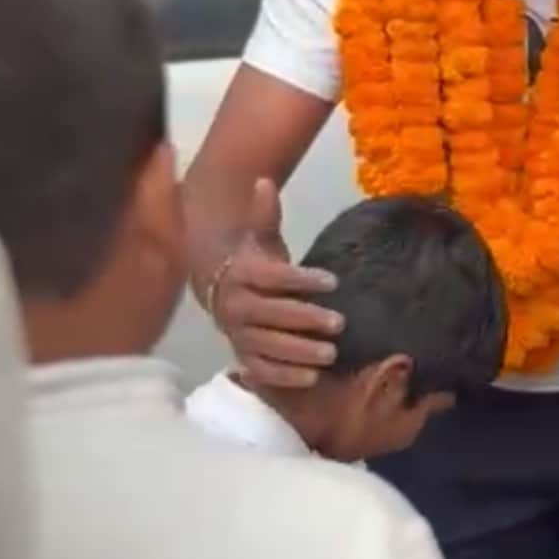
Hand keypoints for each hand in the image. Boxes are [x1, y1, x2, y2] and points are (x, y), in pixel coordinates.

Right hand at [211, 178, 343, 387]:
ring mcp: (237, 335)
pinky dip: (284, 377)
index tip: (332, 281)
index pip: (272, 278)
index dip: (301, 280)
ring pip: (267, 346)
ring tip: (331, 355)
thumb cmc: (251, 262)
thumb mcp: (259, 238)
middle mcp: (235, 306)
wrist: (219, 288)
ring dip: (299, 352)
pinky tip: (312, 378)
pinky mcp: (243, 357)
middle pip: (271, 314)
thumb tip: (264, 180)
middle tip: (339, 323)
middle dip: (305, 319)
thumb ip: (265, 214)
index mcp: (240, 274)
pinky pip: (261, 370)